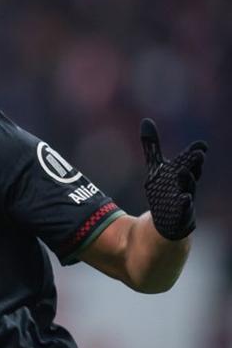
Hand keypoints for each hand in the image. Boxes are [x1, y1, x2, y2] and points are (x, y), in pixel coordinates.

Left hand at [140, 118, 206, 239]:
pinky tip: (184, 199)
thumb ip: (152, 147)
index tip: (200, 145)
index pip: (190, 163)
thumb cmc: (165, 193)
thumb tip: (146, 120)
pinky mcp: (178, 219)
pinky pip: (182, 212)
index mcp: (183, 176)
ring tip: (184, 172)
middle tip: (197, 154)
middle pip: (191, 175)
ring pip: (187, 191)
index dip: (194, 154)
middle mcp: (186, 188)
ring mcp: (184, 204)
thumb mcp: (156, 169)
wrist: (166, 226)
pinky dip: (184, 205)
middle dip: (194, 165)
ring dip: (187, 182)